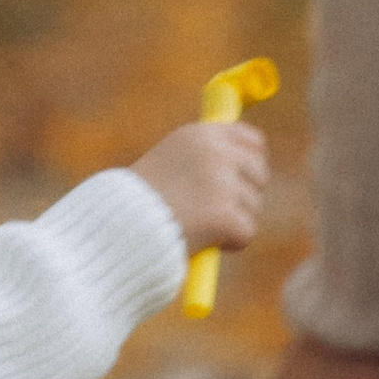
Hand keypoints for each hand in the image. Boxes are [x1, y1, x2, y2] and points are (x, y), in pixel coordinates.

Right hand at [133, 120, 269, 253]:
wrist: (118, 229)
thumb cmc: (136, 202)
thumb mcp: (168, 162)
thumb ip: (203, 156)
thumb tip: (245, 151)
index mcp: (199, 134)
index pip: (252, 140)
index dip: (250, 163)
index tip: (241, 181)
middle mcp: (214, 152)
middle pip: (259, 174)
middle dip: (245, 195)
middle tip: (217, 211)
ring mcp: (221, 183)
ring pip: (253, 207)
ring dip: (232, 222)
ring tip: (196, 226)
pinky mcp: (225, 215)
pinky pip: (247, 233)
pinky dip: (230, 244)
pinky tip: (202, 242)